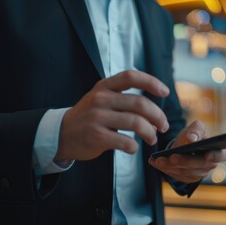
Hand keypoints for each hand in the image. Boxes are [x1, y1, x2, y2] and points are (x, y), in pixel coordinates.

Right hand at [55, 70, 169, 160]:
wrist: (60, 134)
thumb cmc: (88, 117)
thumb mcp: (100, 99)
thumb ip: (122, 98)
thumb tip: (154, 110)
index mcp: (104, 86)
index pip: (131, 76)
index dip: (151, 82)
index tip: (165, 91)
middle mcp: (101, 99)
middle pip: (140, 104)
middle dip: (157, 116)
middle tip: (163, 125)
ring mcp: (97, 117)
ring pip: (136, 123)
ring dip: (150, 133)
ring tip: (152, 138)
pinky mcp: (96, 136)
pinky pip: (125, 141)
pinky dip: (134, 147)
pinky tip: (132, 148)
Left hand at [149, 120, 225, 183]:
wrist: (182, 145)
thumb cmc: (192, 136)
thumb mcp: (195, 128)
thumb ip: (196, 129)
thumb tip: (192, 138)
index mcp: (218, 150)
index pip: (222, 155)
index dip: (215, 156)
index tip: (206, 155)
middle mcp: (210, 164)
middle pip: (199, 165)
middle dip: (185, 161)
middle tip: (172, 156)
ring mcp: (199, 174)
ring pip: (185, 172)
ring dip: (171, 166)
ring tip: (158, 159)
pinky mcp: (187, 179)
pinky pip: (176, 176)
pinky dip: (165, 169)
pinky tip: (155, 162)